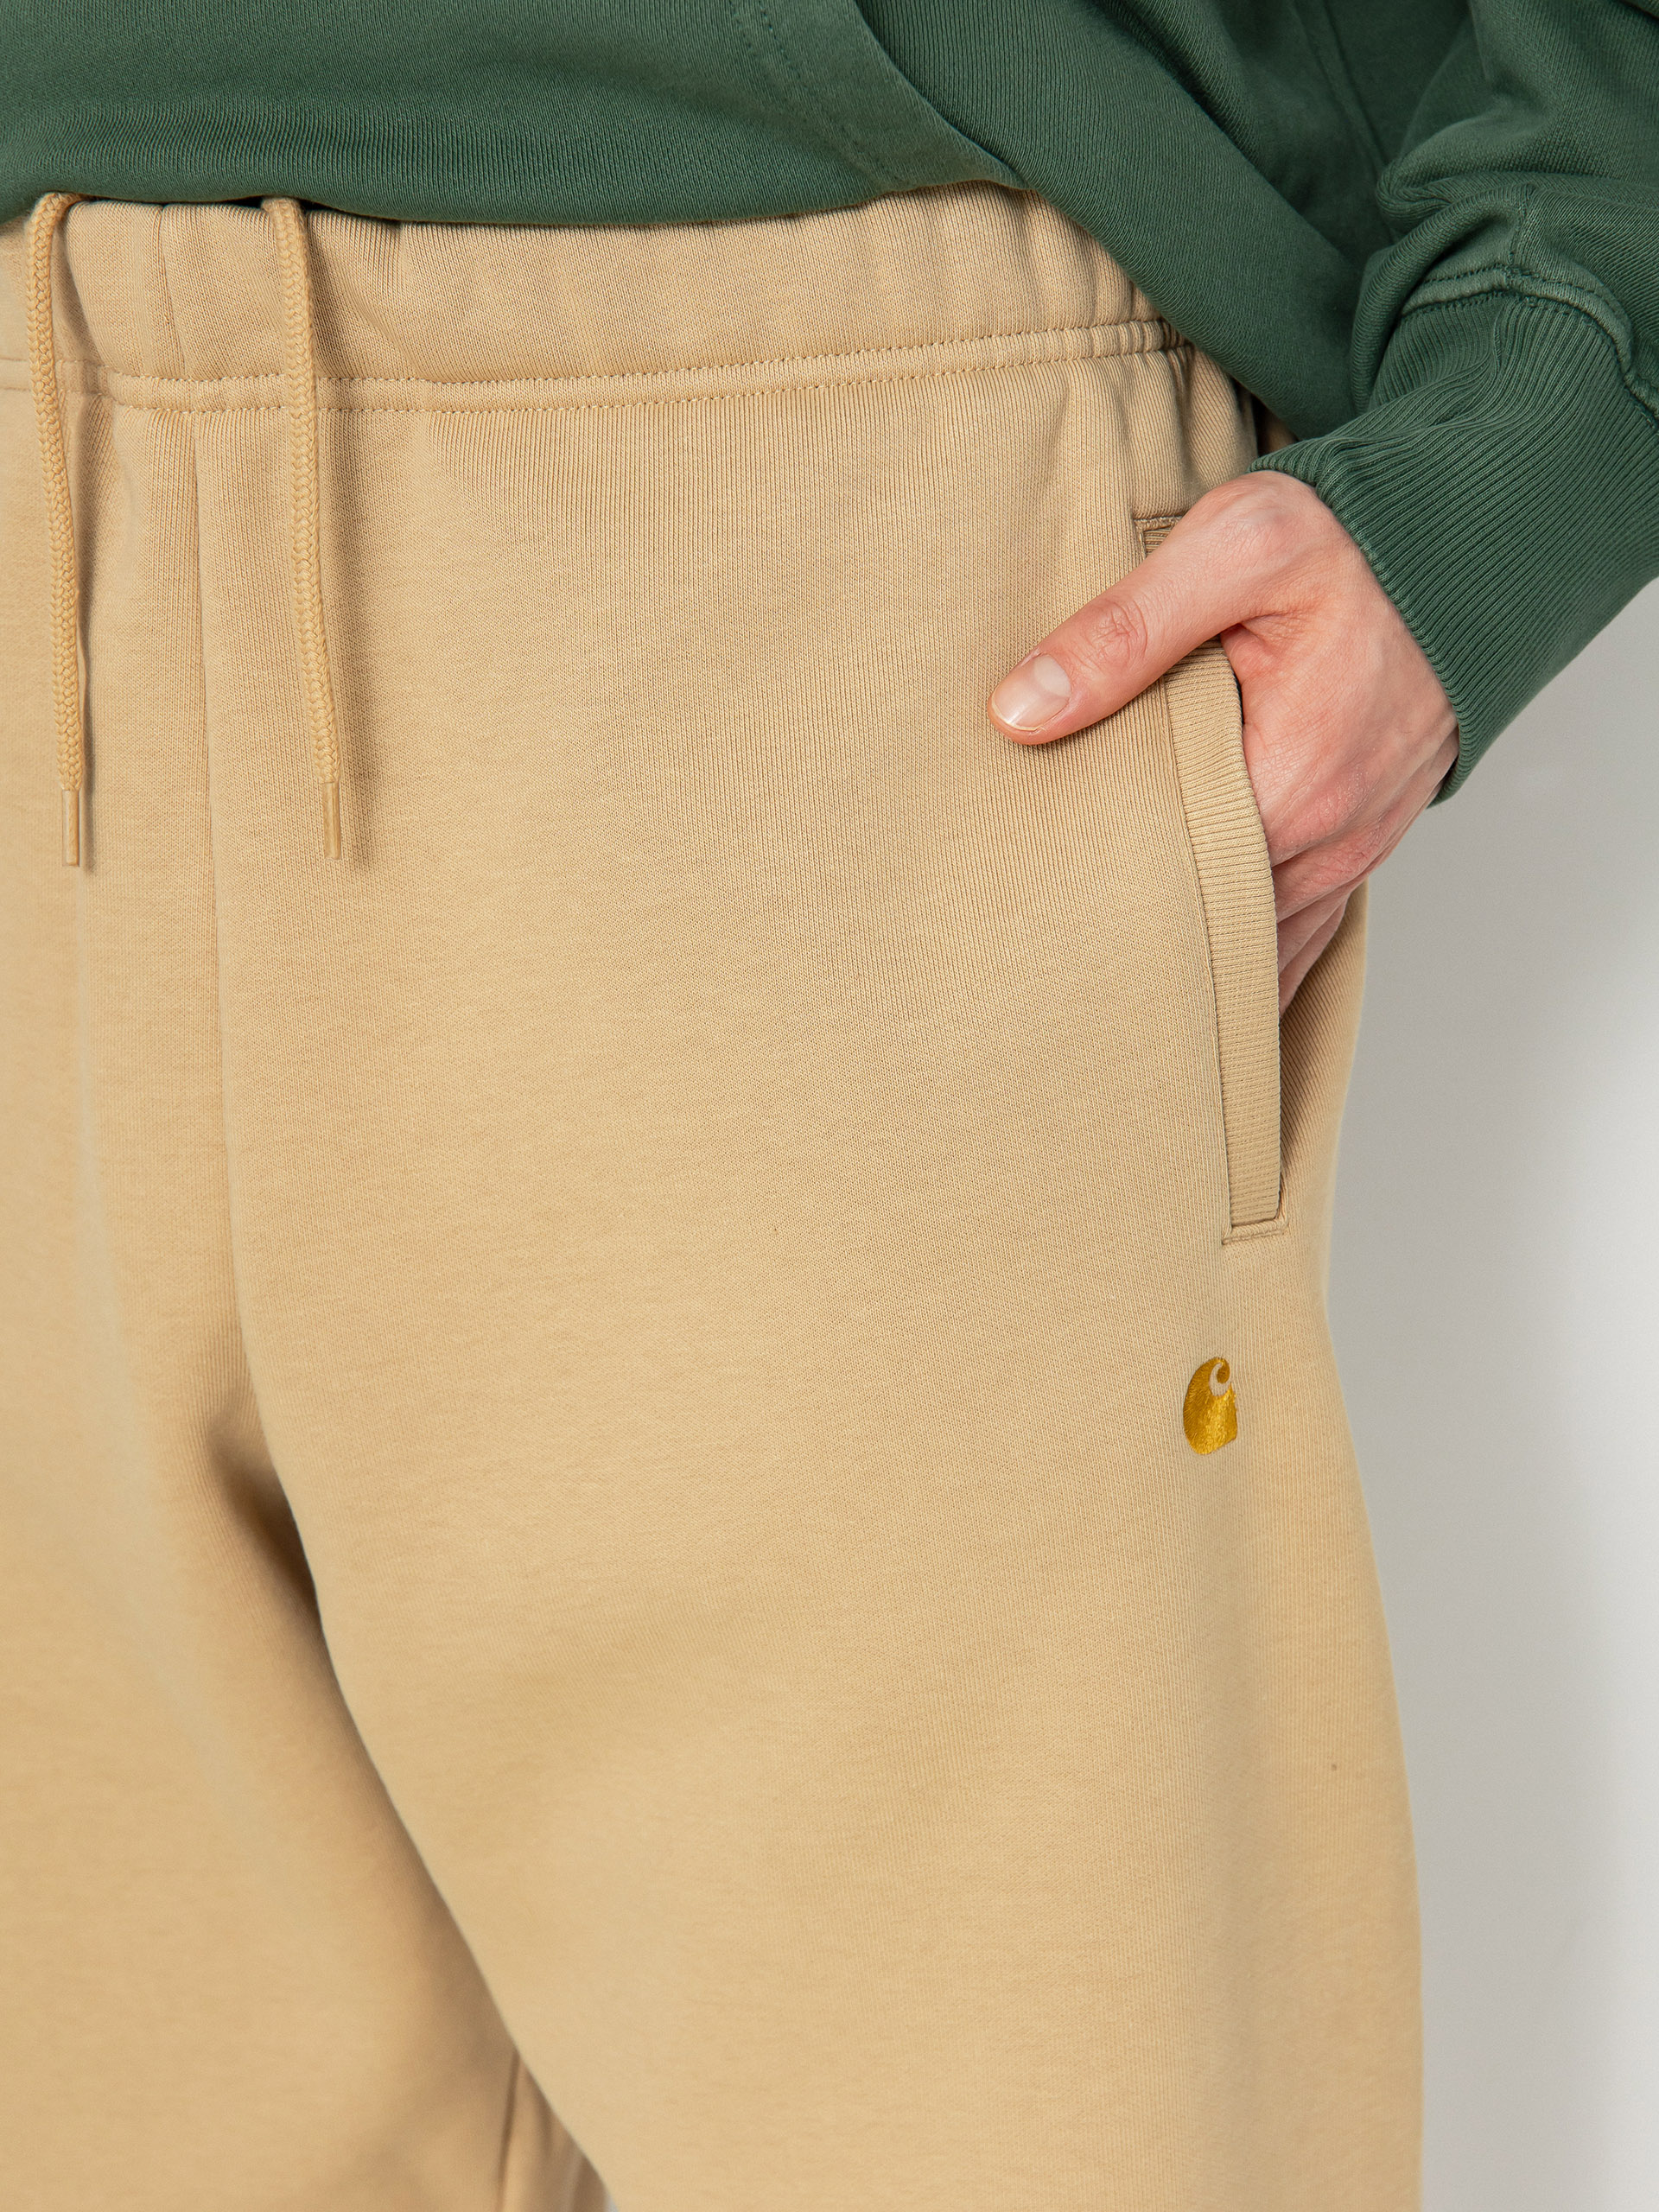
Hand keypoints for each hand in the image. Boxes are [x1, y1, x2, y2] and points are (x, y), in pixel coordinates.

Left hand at [987, 472, 1457, 1008]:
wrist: (1472, 540)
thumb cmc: (1357, 539)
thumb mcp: (1235, 547)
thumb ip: (1125, 628)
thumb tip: (1020, 708)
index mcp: (1289, 781)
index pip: (1162, 880)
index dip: (1087, 894)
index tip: (1018, 906)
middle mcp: (1328, 837)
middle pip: (1206, 927)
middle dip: (1127, 942)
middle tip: (1034, 963)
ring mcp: (1350, 850)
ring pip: (1253, 945)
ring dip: (1185, 959)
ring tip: (1092, 984)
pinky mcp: (1359, 844)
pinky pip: (1296, 932)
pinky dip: (1242, 954)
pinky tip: (1184, 974)